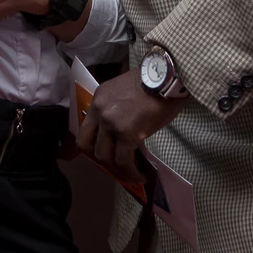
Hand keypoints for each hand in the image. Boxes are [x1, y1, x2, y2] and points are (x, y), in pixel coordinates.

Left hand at [76, 69, 186, 183]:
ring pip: (105, 156)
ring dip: (117, 169)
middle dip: (101, 160)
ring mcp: (111, 123)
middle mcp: (100, 111)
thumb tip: (117, 132)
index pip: (84, 129)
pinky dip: (131, 172)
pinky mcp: (127, 134)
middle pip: (88, 146)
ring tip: (130, 173)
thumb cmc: (152, 82)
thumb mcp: (123, 91)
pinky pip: (124, 160)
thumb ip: (114, 109)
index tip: (102, 153)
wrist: (167, 76)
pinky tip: (139, 176)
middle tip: (115, 165)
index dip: (91, 145)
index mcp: (98, 99)